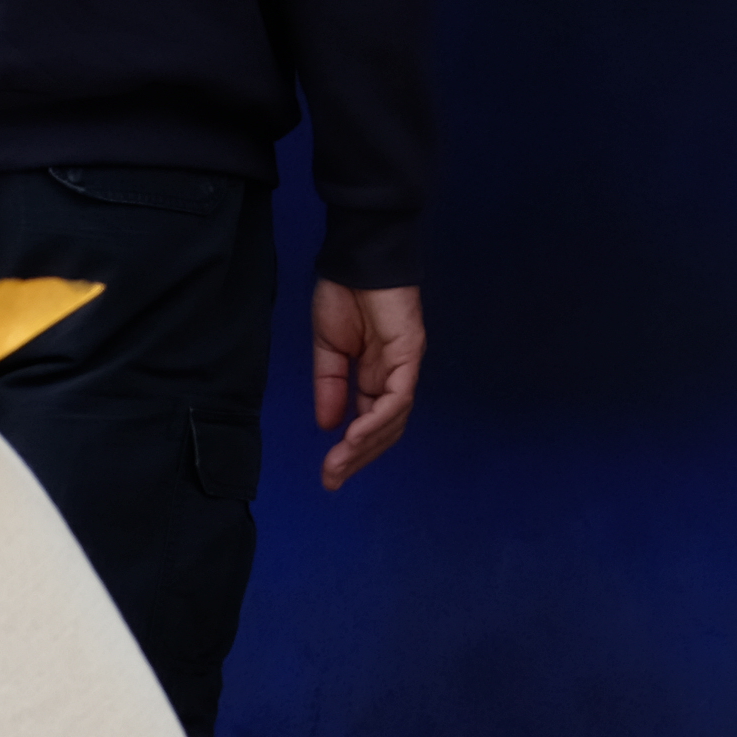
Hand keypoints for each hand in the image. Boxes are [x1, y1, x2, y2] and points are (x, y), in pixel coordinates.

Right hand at [313, 278, 423, 487]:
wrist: (356, 257)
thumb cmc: (344, 293)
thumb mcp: (328, 348)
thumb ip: (330, 386)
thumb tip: (328, 424)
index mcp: (377, 375)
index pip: (371, 423)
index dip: (352, 450)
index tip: (329, 474)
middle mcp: (395, 376)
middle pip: (385, 430)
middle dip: (358, 458)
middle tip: (331, 479)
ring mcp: (405, 366)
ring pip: (393, 420)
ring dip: (365, 446)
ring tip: (338, 464)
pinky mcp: (409, 354)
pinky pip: (396, 397)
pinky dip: (376, 420)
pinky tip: (354, 436)